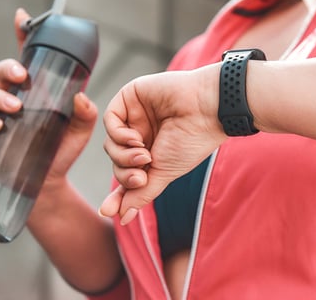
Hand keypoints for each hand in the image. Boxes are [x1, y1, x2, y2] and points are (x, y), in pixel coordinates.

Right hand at [0, 9, 97, 187]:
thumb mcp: (81, 130)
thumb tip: (82, 96)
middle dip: (9, 68)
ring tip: (16, 107)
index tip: (22, 16)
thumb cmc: (61, 150)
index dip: (22, 34)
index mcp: (35, 89)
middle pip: (4, 72)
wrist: (47, 186)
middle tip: (22, 75)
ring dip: (1, 98)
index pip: (28, 57)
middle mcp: (14, 99)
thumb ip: (86, 112)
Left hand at [99, 65, 226, 224]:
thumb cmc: (192, 141)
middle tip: (141, 176)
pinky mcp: (130, 97)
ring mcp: (135, 116)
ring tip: (144, 156)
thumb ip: (139, 194)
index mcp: (154, 152)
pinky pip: (110, 121)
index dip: (118, 194)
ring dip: (123, 156)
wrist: (206, 110)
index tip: (109, 211)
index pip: (128, 174)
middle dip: (124, 173)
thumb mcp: (163, 174)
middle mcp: (143, 134)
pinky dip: (118, 135)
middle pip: (116, 161)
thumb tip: (120, 217)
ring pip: (111, 144)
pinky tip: (135, 139)